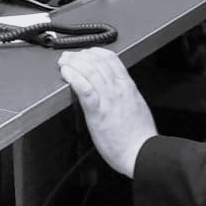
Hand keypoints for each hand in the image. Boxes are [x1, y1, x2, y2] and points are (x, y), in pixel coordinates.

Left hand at [56, 48, 157, 176]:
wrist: (141, 153)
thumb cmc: (139, 136)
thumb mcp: (136, 105)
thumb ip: (125, 94)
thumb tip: (115, 89)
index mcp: (128, 87)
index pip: (111, 59)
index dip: (95, 52)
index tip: (85, 53)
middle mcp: (118, 89)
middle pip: (98, 62)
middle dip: (79, 55)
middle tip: (69, 56)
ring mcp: (108, 100)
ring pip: (90, 71)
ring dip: (73, 63)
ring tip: (64, 62)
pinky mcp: (98, 113)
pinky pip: (85, 89)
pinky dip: (74, 78)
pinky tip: (67, 74)